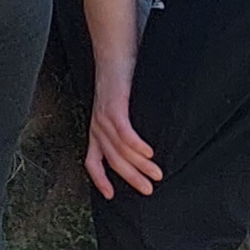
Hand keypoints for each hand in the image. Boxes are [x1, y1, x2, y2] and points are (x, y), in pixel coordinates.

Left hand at [84, 57, 164, 197]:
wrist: (114, 53)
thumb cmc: (121, 80)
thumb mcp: (118, 108)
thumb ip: (125, 127)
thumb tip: (142, 147)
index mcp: (96, 130)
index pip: (92, 161)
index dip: (100, 180)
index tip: (110, 195)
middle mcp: (97, 127)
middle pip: (113, 161)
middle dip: (132, 178)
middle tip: (148, 190)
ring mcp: (104, 117)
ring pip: (120, 149)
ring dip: (140, 164)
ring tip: (156, 173)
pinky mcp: (114, 106)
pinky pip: (124, 132)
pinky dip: (136, 144)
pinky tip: (148, 152)